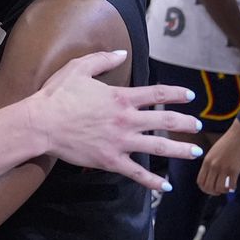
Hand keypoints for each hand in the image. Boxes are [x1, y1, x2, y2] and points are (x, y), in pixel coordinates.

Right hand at [33, 50, 201, 191]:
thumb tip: (122, 53)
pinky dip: (153, 182)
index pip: (157, 94)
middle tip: (197, 126)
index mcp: (121, 97)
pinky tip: (167, 186)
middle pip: (165, 121)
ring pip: (159, 148)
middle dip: (186, 124)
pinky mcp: (111, 161)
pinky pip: (137, 173)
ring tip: (195, 152)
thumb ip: (102, 59)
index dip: (176, 94)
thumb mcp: (78, 68)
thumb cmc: (57, 95)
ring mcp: (121, 142)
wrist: (41, 124)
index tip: (190, 96)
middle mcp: (126, 120)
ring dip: (180, 150)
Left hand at [197, 119, 239, 194]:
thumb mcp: (214, 152)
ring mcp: (223, 168)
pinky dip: (232, 188)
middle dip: (214, 192)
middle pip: (208, 187)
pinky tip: (234, 185)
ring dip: (223, 191)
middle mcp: (212, 165)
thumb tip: (213, 176)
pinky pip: (231, 185)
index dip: (205, 189)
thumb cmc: (228, 142)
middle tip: (220, 191)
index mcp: (206, 161)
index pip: (200, 181)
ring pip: (218, 188)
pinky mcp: (234, 169)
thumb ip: (211, 163)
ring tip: (227, 188)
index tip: (211, 189)